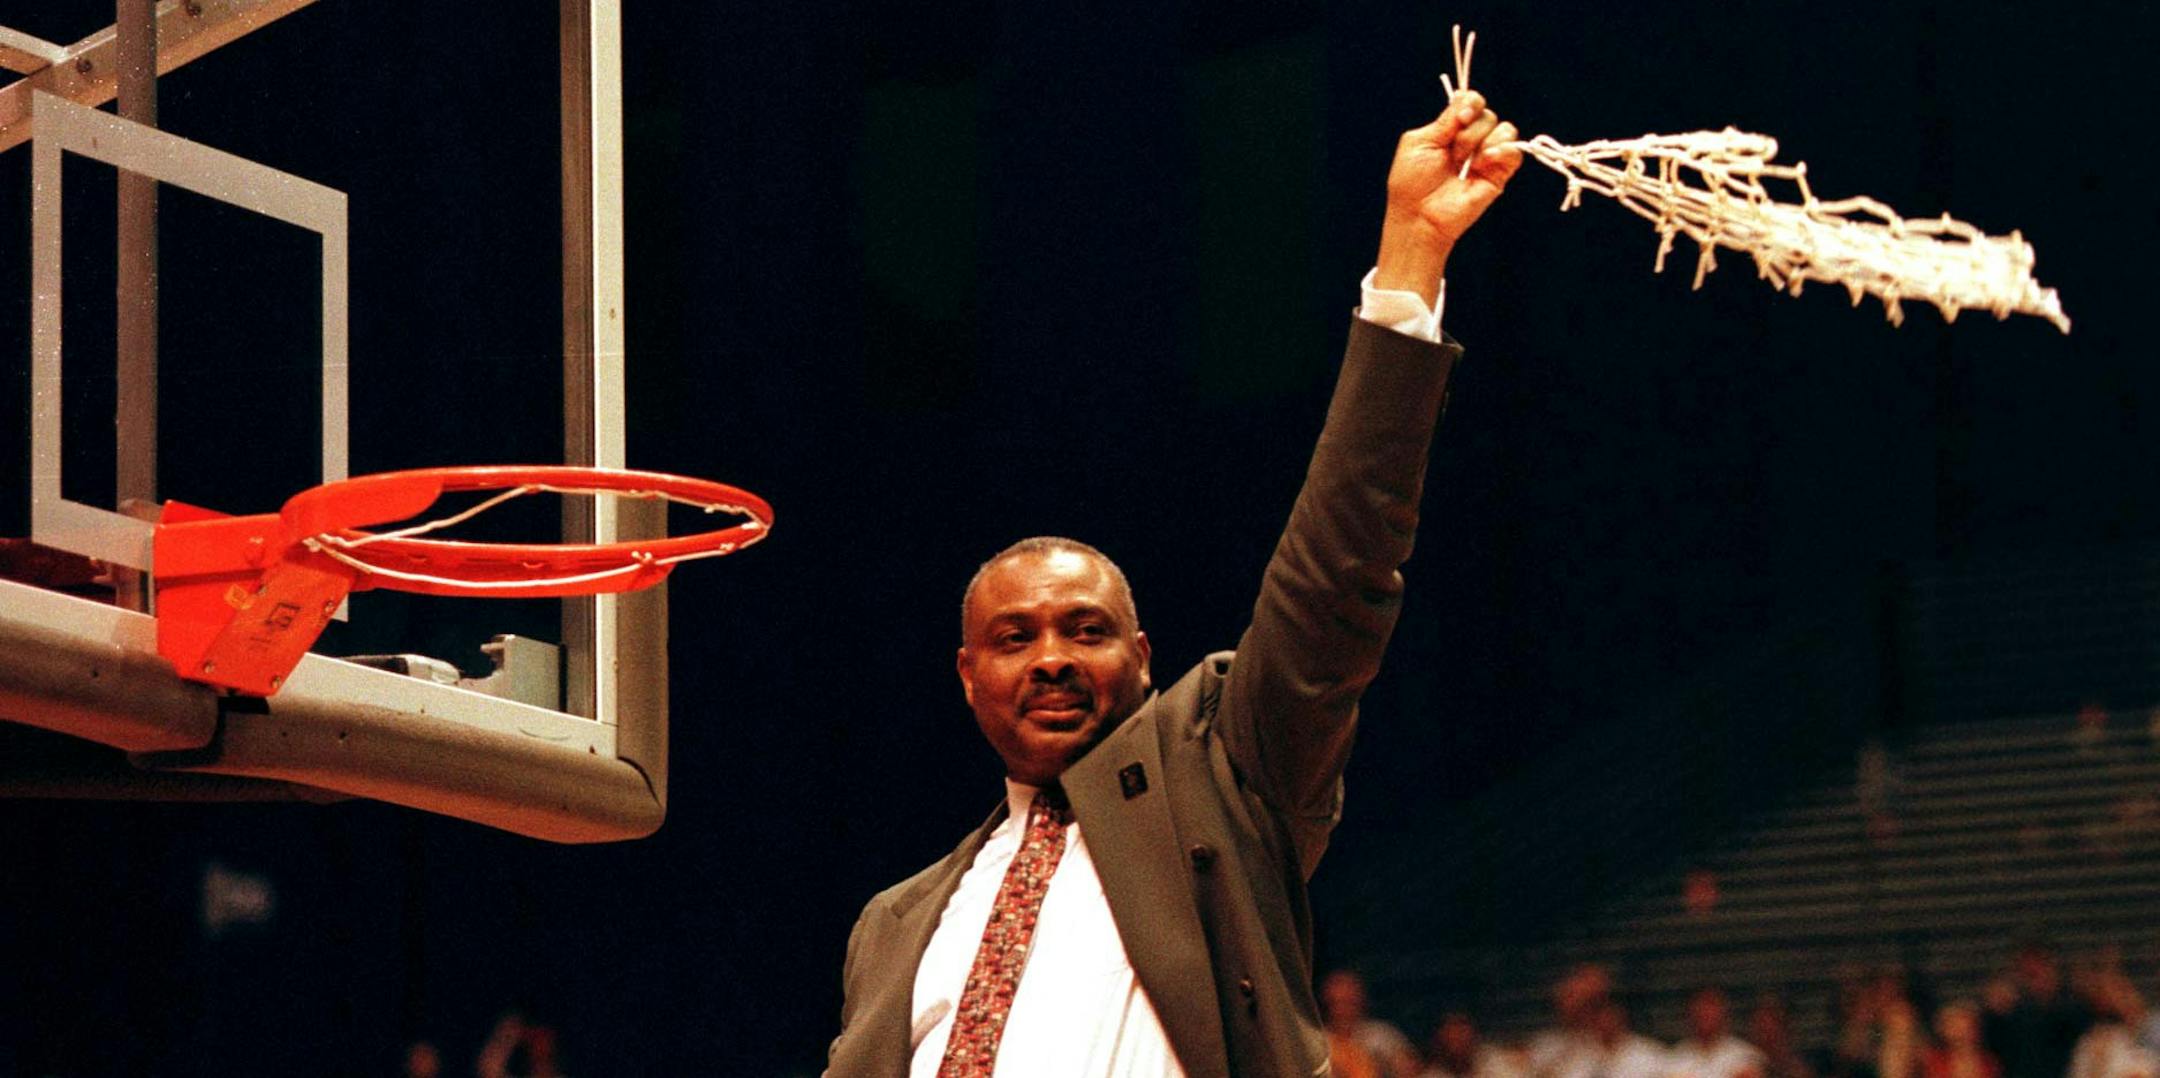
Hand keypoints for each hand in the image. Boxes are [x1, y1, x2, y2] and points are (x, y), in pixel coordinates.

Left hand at [1375, 90, 1520, 304]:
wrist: (1418, 215)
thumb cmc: (1411, 183)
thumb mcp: (1420, 142)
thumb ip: (1444, 120)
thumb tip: (1465, 100)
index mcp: (1451, 129)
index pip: (1472, 101)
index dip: (1470, 103)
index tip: (1460, 117)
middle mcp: (1471, 140)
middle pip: (1487, 114)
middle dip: (1468, 131)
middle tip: (1452, 154)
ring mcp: (1487, 156)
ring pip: (1503, 128)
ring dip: (1481, 143)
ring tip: (1464, 164)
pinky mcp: (1499, 174)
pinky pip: (1514, 150)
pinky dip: (1500, 150)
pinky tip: (1482, 163)